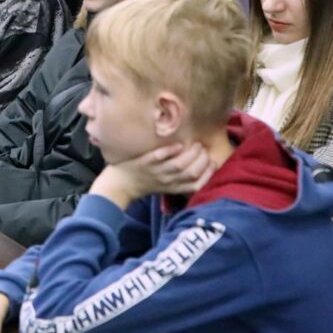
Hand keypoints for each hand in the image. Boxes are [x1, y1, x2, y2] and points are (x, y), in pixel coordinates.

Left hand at [90, 142, 215, 208]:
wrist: (119, 185)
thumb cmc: (144, 183)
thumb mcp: (165, 186)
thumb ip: (179, 179)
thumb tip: (198, 165)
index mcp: (173, 188)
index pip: (196, 185)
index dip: (208, 174)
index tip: (213, 162)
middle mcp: (167, 181)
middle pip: (191, 173)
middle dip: (202, 160)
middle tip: (203, 149)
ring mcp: (156, 172)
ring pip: (179, 165)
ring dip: (191, 154)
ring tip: (195, 144)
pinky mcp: (145, 163)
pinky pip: (160, 156)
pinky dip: (170, 150)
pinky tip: (178, 144)